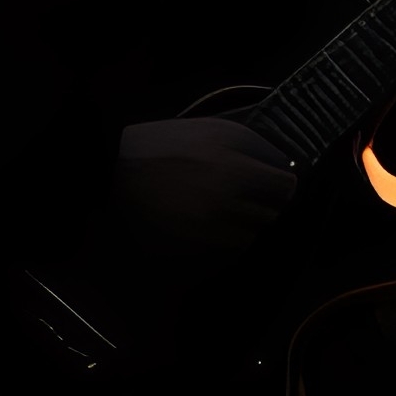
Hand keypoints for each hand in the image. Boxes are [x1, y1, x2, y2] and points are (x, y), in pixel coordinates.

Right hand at [109, 117, 297, 256]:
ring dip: (237, 228)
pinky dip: (217, 248)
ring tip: (209, 211)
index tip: (269, 182)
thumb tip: (282, 166)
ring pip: (248, 240)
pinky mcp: (195, 263)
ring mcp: (212, 242)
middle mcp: (229, 212)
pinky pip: (224, 259)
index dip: (278, 183)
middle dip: (257, 205)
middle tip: (230, 193)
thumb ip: (253, 145)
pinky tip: (195, 230)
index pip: (286, 189)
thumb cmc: (160, 149)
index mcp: (236, 175)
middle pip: (269, 216)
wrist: (108, 183)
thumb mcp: (210, 131)